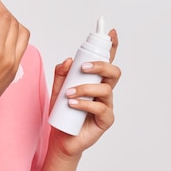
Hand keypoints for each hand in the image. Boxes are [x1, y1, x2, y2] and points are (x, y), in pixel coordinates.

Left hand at [49, 29, 120, 156]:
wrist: (61, 137)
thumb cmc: (62, 112)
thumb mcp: (57, 88)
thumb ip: (61, 73)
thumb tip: (69, 60)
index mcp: (95, 80)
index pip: (106, 60)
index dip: (111, 46)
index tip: (110, 32)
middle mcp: (104, 90)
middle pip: (113, 72)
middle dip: (101, 65)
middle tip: (84, 67)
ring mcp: (106, 105)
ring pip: (106, 89)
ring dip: (86, 88)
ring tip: (68, 94)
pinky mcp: (106, 119)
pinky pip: (100, 108)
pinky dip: (85, 104)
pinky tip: (72, 104)